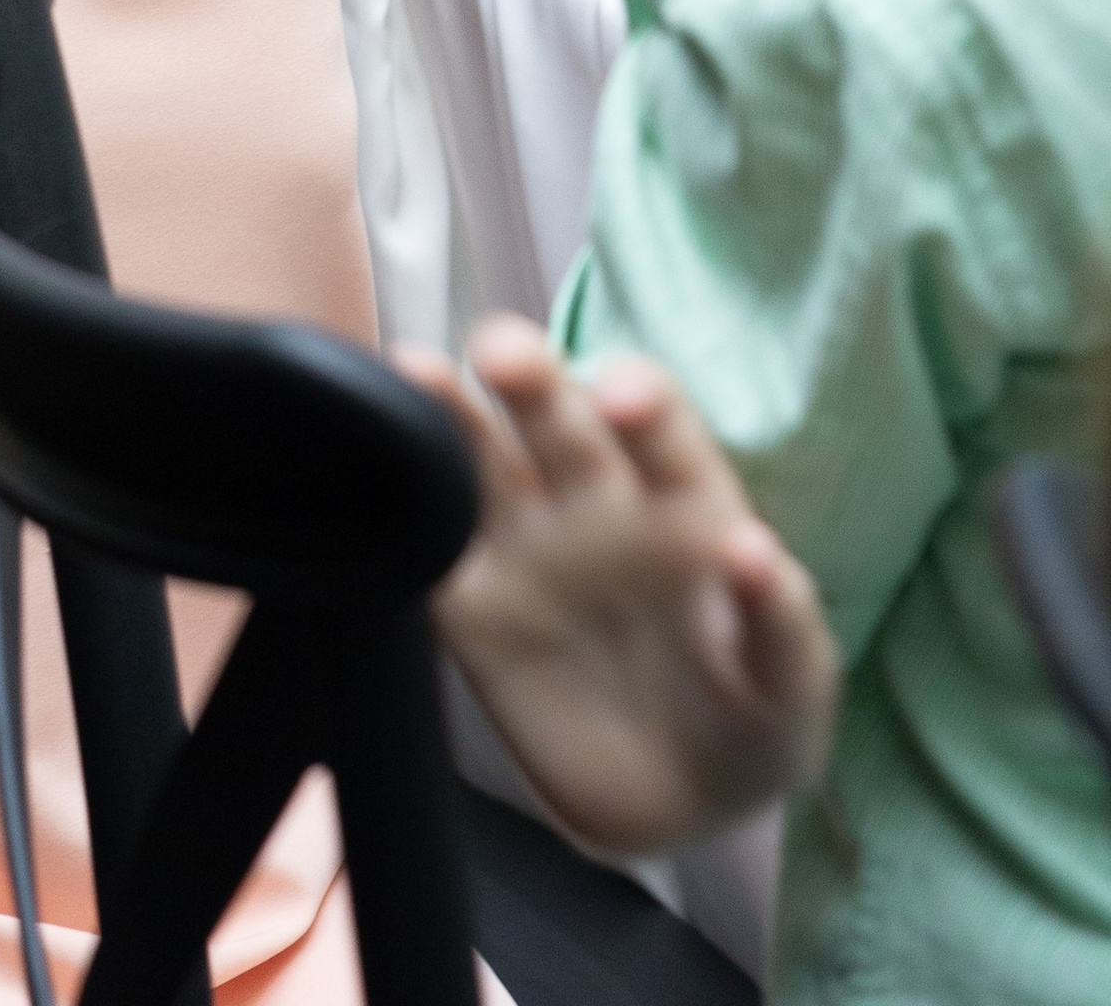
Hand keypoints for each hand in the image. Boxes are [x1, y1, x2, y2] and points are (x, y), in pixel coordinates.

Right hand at [400, 316, 837, 855]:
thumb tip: (754, 548)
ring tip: (413, 370)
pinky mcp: (471, 606)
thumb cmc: (752, 720)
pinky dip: (398, 501)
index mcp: (678, 496)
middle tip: (502, 354)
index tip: (622, 401)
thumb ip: (782, 625)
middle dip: (530, 373)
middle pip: (554, 411)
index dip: (638, 396)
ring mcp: (526, 544)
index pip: (655, 418)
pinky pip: (426, 541)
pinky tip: (368, 464)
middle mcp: (593, 497)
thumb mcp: (791, 687)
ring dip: (446, 406)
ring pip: (475, 452)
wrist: (678, 806)